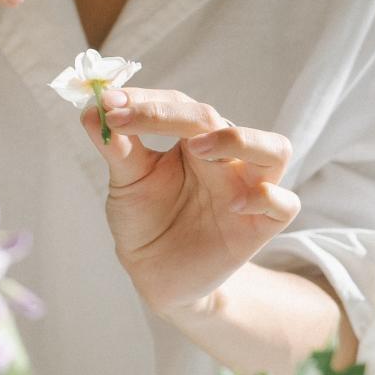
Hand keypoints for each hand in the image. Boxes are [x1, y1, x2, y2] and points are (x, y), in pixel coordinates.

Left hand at [87, 87, 300, 318]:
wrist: (154, 274)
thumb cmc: (144, 218)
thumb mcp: (126, 181)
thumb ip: (115, 146)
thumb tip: (90, 110)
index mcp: (191, 139)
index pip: (179, 103)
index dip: (145, 100)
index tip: (109, 102)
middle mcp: (223, 157)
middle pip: (217, 119)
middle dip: (173, 114)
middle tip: (130, 120)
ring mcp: (247, 188)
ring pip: (275, 148)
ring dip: (239, 140)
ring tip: (197, 148)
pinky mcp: (260, 226)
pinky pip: (284, 204)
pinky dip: (268, 197)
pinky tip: (236, 203)